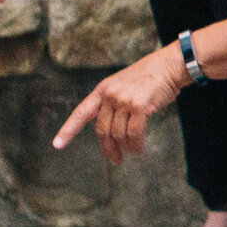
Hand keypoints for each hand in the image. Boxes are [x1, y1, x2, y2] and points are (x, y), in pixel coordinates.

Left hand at [52, 47, 183, 164]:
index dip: (68, 130)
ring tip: (135, 152)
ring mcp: (124, 100)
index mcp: (102, 90)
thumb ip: (113, 103)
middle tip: (115, 160)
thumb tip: (111, 132)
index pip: (81, 113)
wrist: (169, 66)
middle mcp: (110, 95)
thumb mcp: (123, 86)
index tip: (57, 145)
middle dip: (108, 149)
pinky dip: (137, 146)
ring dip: (127, 148)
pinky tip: (140, 151)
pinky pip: (134, 134)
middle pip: (102, 130)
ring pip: (119, 134)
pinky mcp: (140, 106)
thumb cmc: (150, 78)